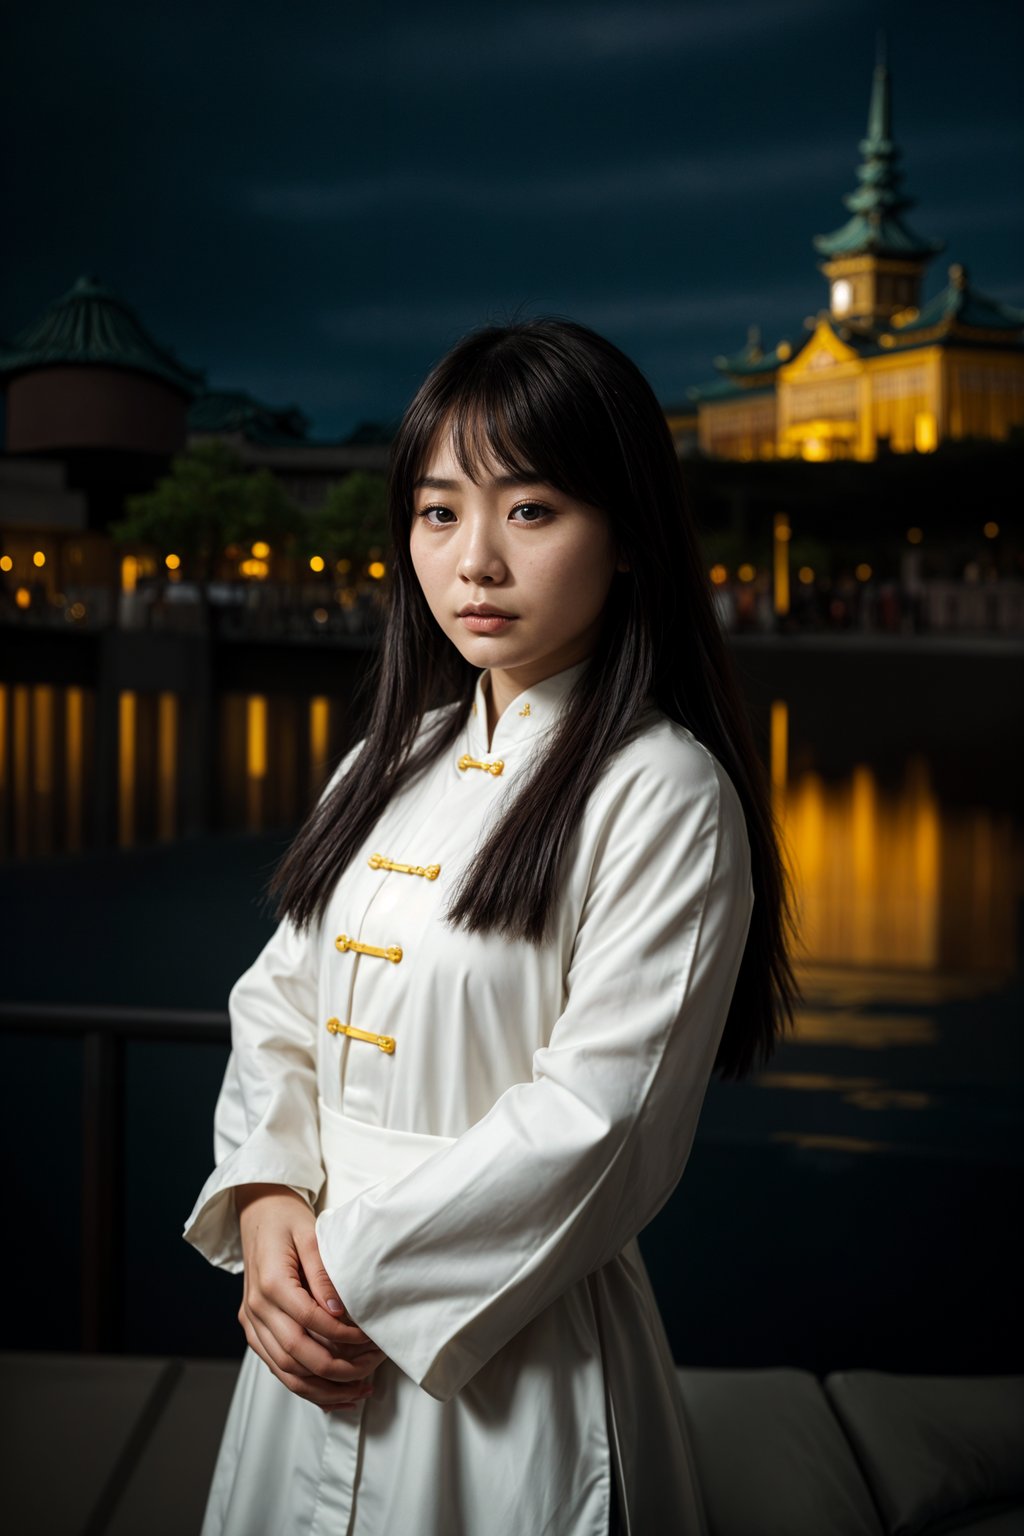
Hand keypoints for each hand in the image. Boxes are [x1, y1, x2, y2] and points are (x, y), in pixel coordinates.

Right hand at [235, 1183, 386, 1411]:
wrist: (258, 1212)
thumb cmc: (286, 1220)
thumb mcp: (311, 1235)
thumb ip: (324, 1275)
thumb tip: (340, 1311)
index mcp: (270, 1283)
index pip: (309, 1321)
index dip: (342, 1335)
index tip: (370, 1340)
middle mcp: (256, 1308)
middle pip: (296, 1355)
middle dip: (337, 1371)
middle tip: (370, 1371)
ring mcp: (251, 1322)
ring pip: (285, 1372)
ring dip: (322, 1389)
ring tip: (357, 1392)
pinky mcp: (253, 1330)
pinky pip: (277, 1368)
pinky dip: (305, 1385)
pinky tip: (332, 1392)